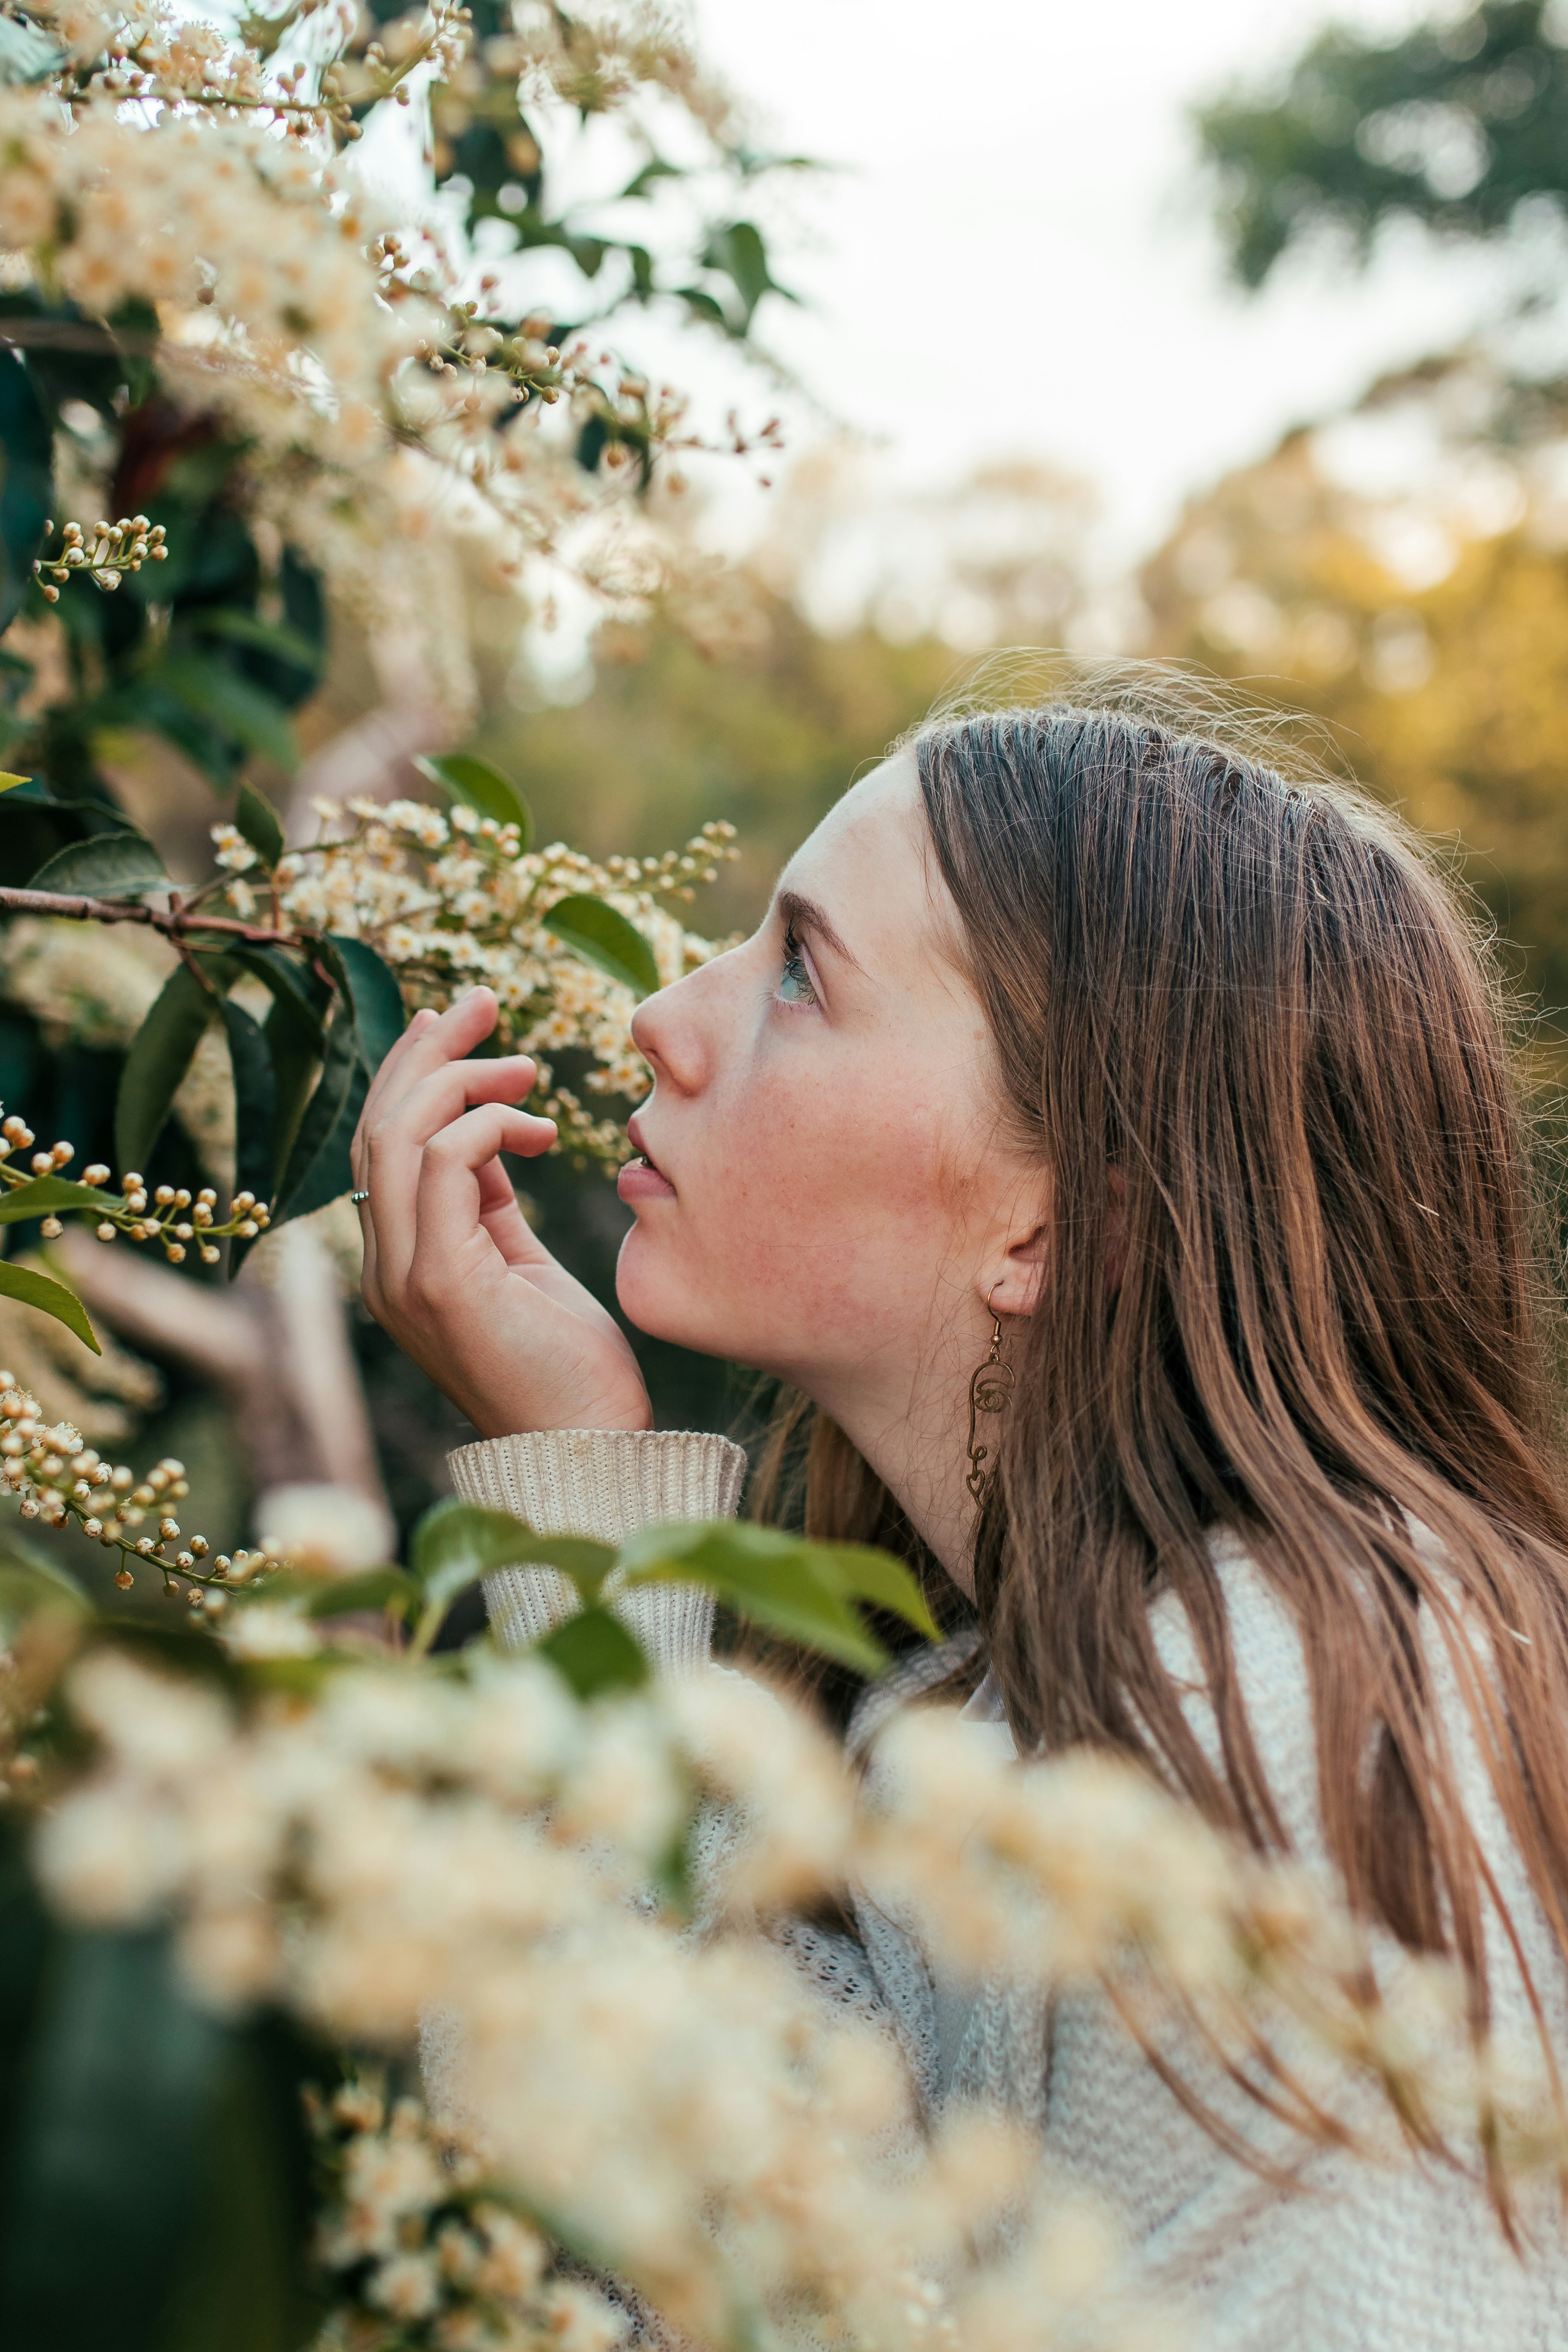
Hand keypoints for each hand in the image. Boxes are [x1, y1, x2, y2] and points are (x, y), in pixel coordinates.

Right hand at [351, 988, 653, 1437]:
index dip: (411, 1074)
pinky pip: (445, 1166)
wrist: (591, 1447)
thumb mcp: (522, 1263)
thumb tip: (490, 1135)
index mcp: (398, 1264)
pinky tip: (538, 1131)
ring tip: (524, 1067)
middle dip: (428, 1052)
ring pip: (399, 1137)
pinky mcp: (442, 1282)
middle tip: (484, 1003)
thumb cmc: (569, 1364)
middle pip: (378, 1129)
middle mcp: (384, 1269)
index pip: (381, 1148)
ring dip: (461, 1080)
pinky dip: (487, 1126)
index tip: (461, 1025)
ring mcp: (404, 1277)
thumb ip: (490, 1203)